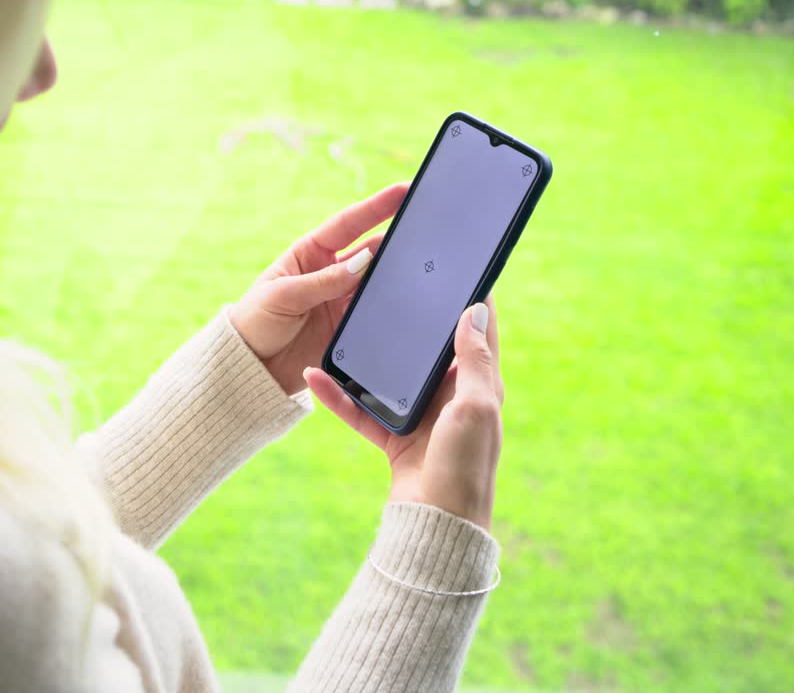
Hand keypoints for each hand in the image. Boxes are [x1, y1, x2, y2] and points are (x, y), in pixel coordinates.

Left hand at [228, 183, 408, 395]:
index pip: (349, 224)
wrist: (252, 367)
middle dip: (398, 240)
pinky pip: (376, 314)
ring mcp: (343, 300)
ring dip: (399, 276)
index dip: (377, 206)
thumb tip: (364, 262)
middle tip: (428, 230)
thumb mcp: (284, 295)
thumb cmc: (257, 321)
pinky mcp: (349, 328)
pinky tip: (410, 304)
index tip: (404, 191)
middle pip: (372, 251)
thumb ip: (324, 281)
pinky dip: (392, 309)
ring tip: (426, 267)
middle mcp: (332, 273)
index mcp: (311, 253)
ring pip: (379, 282)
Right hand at [302, 298, 504, 529]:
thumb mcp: (475, 406)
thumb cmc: (466, 466)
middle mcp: (450, 397)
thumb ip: (473, 359)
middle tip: (384, 286)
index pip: (477, 332)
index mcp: (479, 386)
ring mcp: (419, 416)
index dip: (466, 300)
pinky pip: (359, 409)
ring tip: (341, 325)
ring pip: (386, 375)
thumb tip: (476, 310)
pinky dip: (338, 396)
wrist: (437, 525)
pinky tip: (315, 377)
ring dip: (362, 356)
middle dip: (406, 321)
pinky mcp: (392, 437)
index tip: (449, 269)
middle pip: (424, 350)